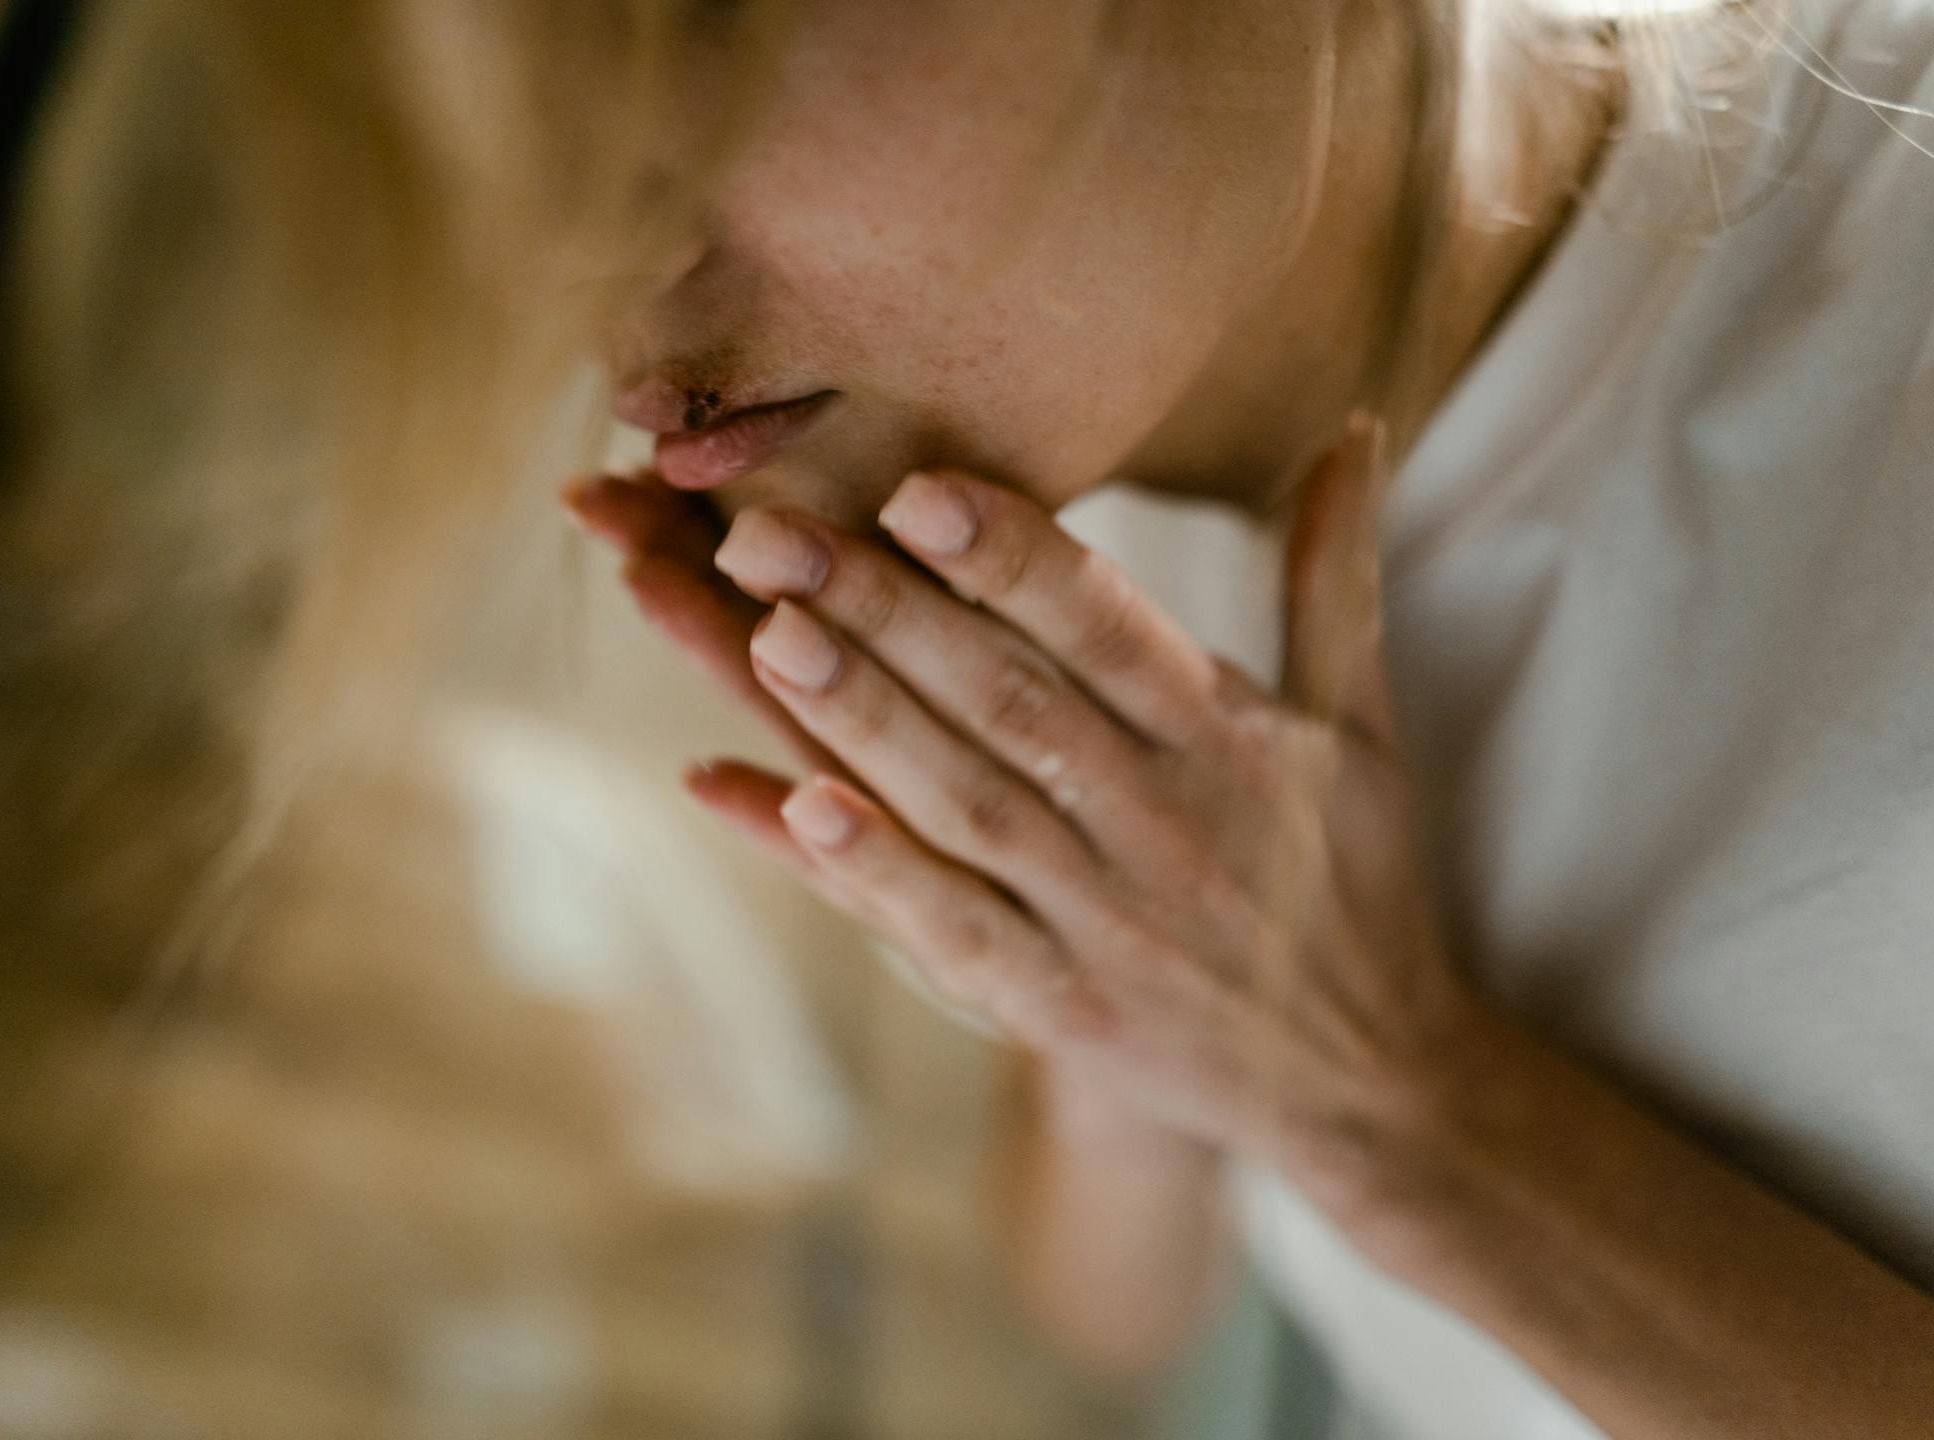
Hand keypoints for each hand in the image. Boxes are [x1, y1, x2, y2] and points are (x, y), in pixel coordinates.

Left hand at [564, 420, 1488, 1184]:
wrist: (1368, 1084)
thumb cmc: (1353, 879)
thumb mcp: (1363, 724)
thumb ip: (1337, 574)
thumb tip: (1354, 425)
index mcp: (1227, 736)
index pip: (1108, 628)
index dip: (1014, 559)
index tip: (916, 489)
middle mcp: (1162, 820)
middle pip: (1010, 702)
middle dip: (886, 613)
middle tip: (767, 533)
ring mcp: (1105, 921)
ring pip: (969, 807)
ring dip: (863, 723)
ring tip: (765, 634)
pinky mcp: (1061, 1006)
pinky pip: (954, 935)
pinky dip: (873, 877)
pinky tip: (787, 811)